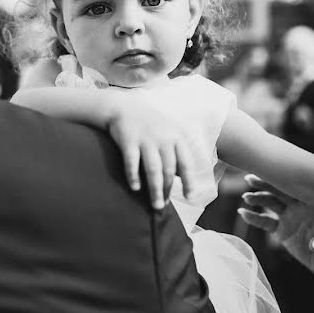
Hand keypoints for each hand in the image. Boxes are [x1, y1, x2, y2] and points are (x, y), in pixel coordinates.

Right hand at [106, 94, 196, 209]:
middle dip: (168, 190)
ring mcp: (146, 139)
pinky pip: (132, 162)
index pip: (186, 163)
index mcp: (176, 137)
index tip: (190, 197)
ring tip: (156, 205)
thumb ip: (176, 153)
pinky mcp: (128, 140)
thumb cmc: (149, 124)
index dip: (189, 181)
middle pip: (169, 170)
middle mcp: (163, 139)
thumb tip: (182, 177)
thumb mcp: (168, 133)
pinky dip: (134, 176)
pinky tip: (135, 188)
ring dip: (155, 189)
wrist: (124, 106)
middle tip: (164, 206)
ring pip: (153, 169)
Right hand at [238, 174, 313, 275]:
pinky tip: (243, 213)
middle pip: (281, 191)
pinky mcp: (281, 230)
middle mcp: (299, 206)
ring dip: (258, 199)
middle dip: (266, 184)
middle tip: (250, 179)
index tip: (273, 172)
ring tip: (246, 198)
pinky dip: (254, 218)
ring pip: (271, 203)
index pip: (299, 187)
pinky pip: (265, 222)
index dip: (286, 179)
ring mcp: (289, 216)